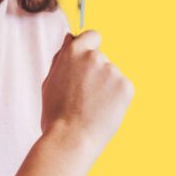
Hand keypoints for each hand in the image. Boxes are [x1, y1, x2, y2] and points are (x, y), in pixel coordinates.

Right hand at [40, 30, 134, 154]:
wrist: (70, 139)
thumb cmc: (56, 115)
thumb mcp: (50, 81)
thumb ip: (62, 58)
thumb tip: (70, 38)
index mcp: (73, 52)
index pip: (92, 36)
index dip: (91, 47)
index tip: (88, 61)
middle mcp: (94, 57)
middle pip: (101, 60)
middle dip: (96, 74)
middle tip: (84, 98)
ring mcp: (112, 70)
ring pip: (111, 76)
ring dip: (106, 88)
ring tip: (91, 108)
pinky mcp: (126, 86)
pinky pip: (122, 89)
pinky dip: (116, 99)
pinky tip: (103, 112)